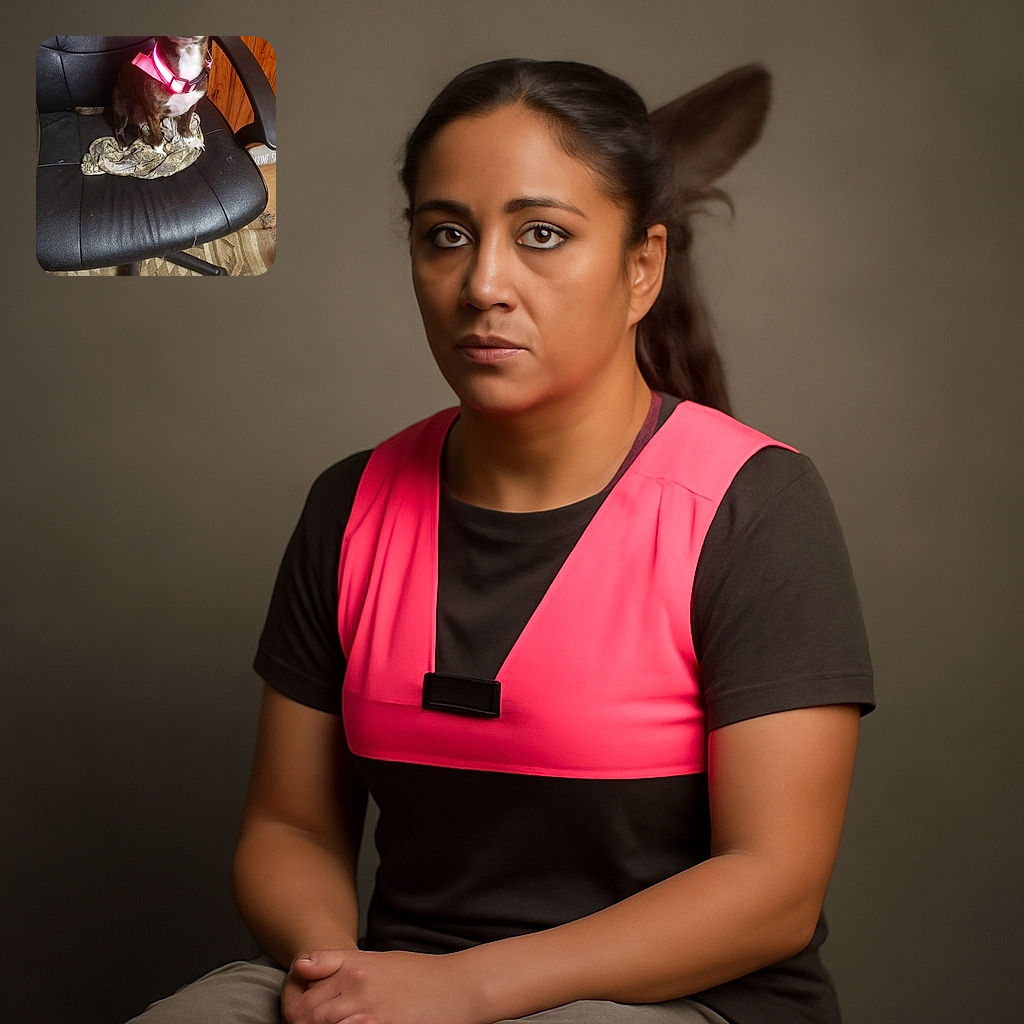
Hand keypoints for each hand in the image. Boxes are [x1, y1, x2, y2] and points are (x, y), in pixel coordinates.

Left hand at [280, 947, 481, 1023]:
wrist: (460, 987)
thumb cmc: (418, 975)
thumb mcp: (374, 958)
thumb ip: (334, 961)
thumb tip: (300, 965)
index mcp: (352, 969)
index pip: (297, 1003)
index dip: (292, 1014)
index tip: (301, 1018)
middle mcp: (358, 991)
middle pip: (306, 1021)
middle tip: (325, 1022)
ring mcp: (371, 1017)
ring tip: (344, 1023)